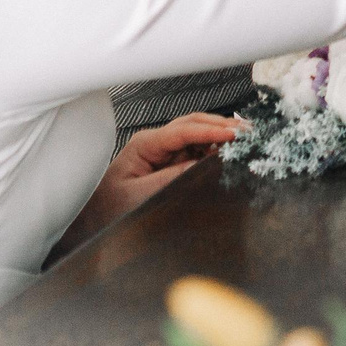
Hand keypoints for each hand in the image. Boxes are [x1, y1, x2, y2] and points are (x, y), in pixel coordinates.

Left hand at [93, 112, 243, 219]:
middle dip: (221, 125)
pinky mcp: (173, 163)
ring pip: (199, 134)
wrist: (96, 221)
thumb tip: (201, 165)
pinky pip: (198, 151)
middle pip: (194, 124)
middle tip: (249, 132)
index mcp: (144, 145)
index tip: (233, 135)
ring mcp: (166, 152)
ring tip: (246, 139)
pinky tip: (231, 152)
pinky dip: (216, 148)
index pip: (183, 130)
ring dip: (222, 134)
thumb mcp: (138, 195)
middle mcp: (157, 143)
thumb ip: (170, 179)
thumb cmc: (110, 208)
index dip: (210, 130)